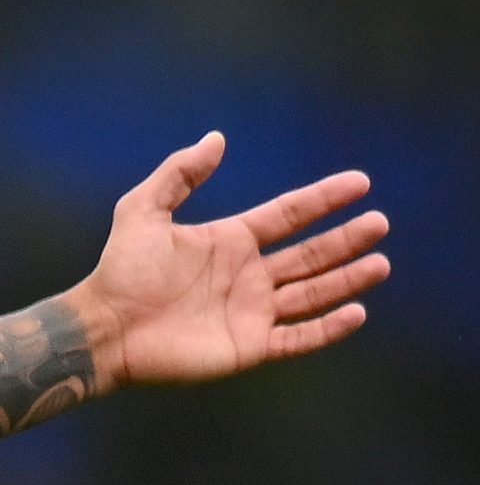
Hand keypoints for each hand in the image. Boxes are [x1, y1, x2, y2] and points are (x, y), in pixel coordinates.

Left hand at [76, 132, 390, 386]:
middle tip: (379, 223)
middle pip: (309, 254)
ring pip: (312, 294)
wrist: (104, 327)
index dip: (323, 199)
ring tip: (380, 263)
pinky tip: (357, 312)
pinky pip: (298, 337)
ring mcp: (251, 311)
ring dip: (347, 279)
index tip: (360, 182)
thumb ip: (179, 174)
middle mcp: (246, 275)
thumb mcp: (143, 210)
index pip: (288, 215)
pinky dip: (327, 328)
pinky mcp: (248, 346)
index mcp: (229, 241)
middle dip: (345, 239)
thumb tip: (216, 138)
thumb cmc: (119, 270)